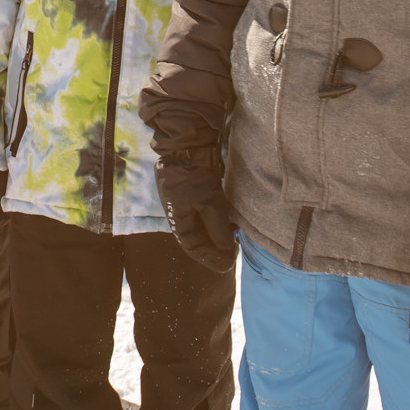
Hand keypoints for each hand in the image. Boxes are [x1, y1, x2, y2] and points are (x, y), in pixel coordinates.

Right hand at [156, 150, 236, 272]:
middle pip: (194, 238)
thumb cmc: (195, 176)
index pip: (192, 246)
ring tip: (231, 240)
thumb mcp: (209, 204)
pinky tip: (226, 221)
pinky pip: (202, 214)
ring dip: (214, 235)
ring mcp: (182, 200)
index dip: (210, 258)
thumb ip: (218, 229)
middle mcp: (177, 212)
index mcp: (177, 219)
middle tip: (231, 255)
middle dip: (212, 249)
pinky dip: (214, 222)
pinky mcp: (190, 190)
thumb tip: (226, 249)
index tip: (228, 264)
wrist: (186, 144)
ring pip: (199, 226)